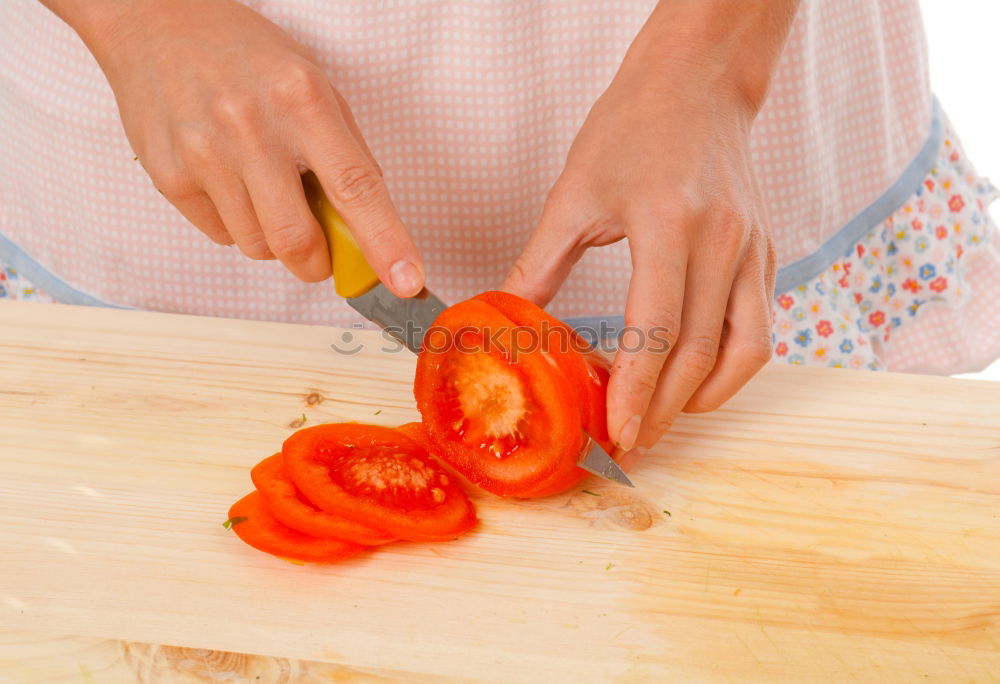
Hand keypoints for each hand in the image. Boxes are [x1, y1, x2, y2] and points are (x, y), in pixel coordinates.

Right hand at [71, 0, 422, 293]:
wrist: (156, 23)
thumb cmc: (246, 57)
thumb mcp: (314, 86)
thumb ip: (345, 155)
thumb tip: (370, 226)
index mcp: (301, 99)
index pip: (355, 187)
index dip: (385, 241)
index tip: (405, 280)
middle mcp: (252, 127)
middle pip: (297, 240)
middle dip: (317, 264)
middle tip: (320, 253)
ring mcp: (204, 153)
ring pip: (258, 246)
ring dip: (274, 239)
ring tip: (265, 191)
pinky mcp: (169, 175)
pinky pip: (221, 235)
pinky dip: (237, 224)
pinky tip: (229, 181)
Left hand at [503, 32, 778, 453]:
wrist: (698, 82)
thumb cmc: (633, 126)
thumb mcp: (574, 193)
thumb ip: (540, 264)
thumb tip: (507, 320)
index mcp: (667, 222)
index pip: (656, 330)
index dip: (637, 392)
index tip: (616, 435)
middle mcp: (722, 241)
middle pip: (701, 354)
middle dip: (666, 412)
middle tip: (631, 447)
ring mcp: (752, 249)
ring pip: (744, 351)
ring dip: (704, 399)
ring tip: (663, 421)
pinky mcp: (766, 253)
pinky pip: (759, 328)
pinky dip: (731, 367)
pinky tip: (696, 380)